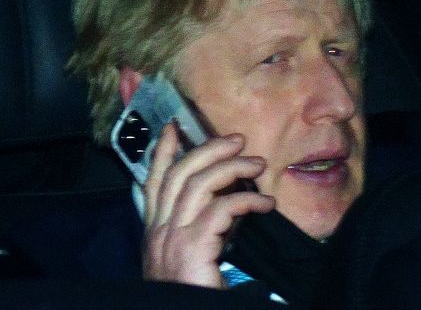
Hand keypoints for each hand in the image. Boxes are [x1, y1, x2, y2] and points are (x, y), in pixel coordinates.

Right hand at [141, 124, 274, 287]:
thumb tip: (221, 207)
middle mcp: (158, 230)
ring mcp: (172, 238)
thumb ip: (193, 233)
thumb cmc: (190, 294)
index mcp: (155, 232)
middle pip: (179, 174)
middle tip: (235, 139)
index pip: (154, 181)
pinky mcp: (191, 248)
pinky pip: (221, 210)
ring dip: (231, 167)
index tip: (173, 127)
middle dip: (207, 149)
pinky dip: (246, 200)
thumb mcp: (184, 260)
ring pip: (198, 184)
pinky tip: (265, 203)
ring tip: (257, 164)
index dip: (162, 151)